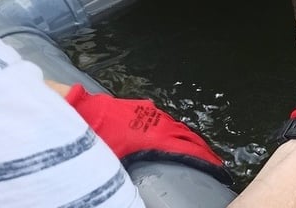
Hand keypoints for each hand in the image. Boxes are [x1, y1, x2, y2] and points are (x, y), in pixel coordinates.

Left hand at [65, 84, 231, 183]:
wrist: (78, 109)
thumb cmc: (95, 136)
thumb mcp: (116, 159)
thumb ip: (133, 168)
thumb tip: (136, 189)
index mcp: (154, 136)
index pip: (186, 147)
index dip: (203, 156)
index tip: (216, 164)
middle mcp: (156, 122)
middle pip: (186, 134)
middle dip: (201, 146)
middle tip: (214, 158)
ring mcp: (148, 112)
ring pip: (176, 125)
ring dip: (188, 135)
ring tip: (199, 146)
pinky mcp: (140, 106)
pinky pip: (164, 118)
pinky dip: (174, 126)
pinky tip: (174, 131)